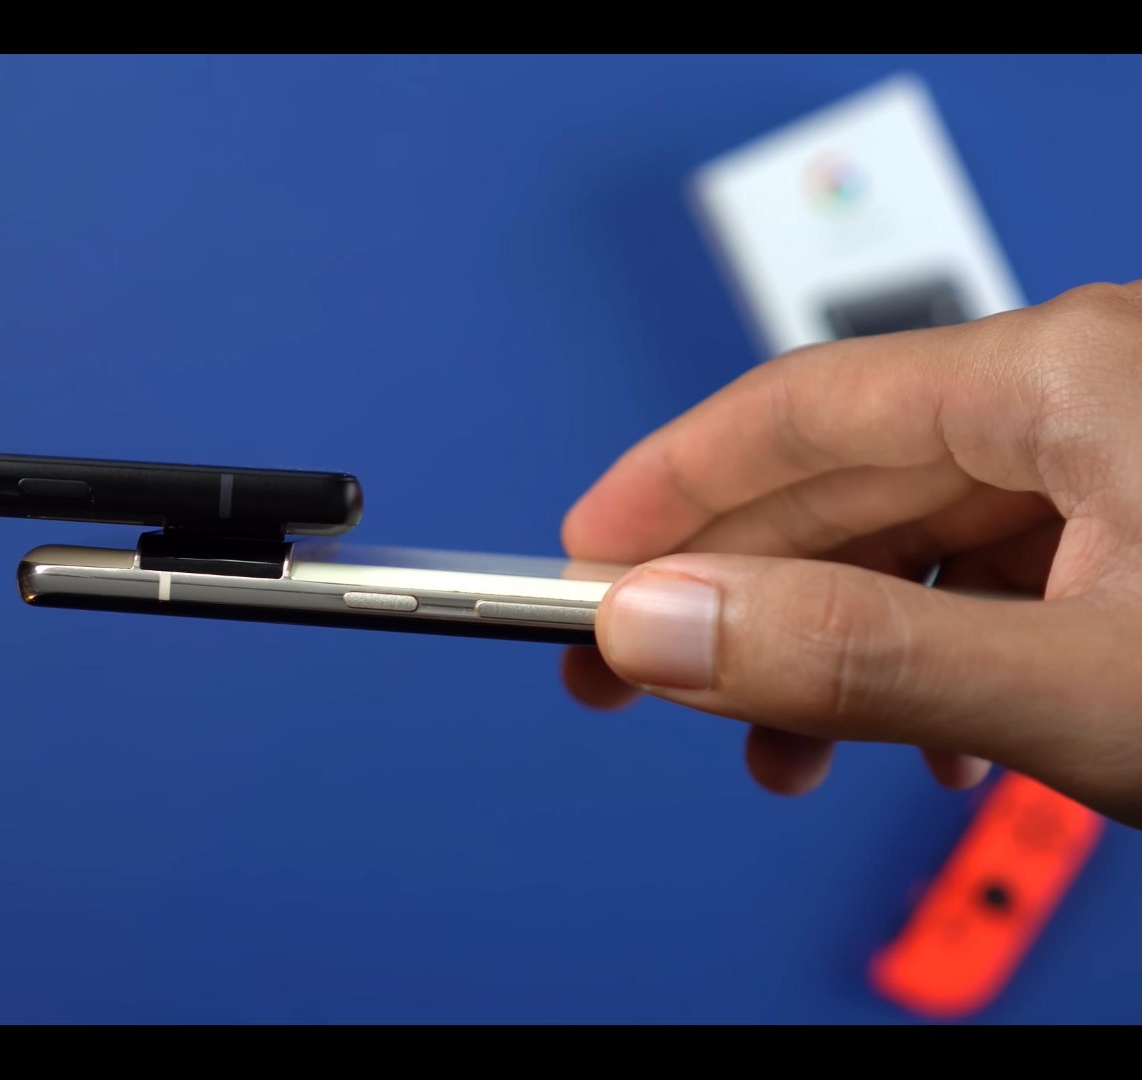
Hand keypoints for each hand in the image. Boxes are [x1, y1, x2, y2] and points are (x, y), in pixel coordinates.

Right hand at [561, 282, 1141, 827]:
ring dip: (832, 647)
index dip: (668, 488)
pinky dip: (933, 654)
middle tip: (634, 676)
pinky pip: (997, 576)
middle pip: (846, 482)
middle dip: (735, 594)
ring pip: (918, 542)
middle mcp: (1091, 390)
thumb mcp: (1081, 683)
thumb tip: (663, 624)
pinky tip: (928, 735)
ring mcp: (1128, 457)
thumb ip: (858, 654)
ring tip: (780, 750)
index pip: (799, 408)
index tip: (583, 559)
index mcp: (1069, 374)